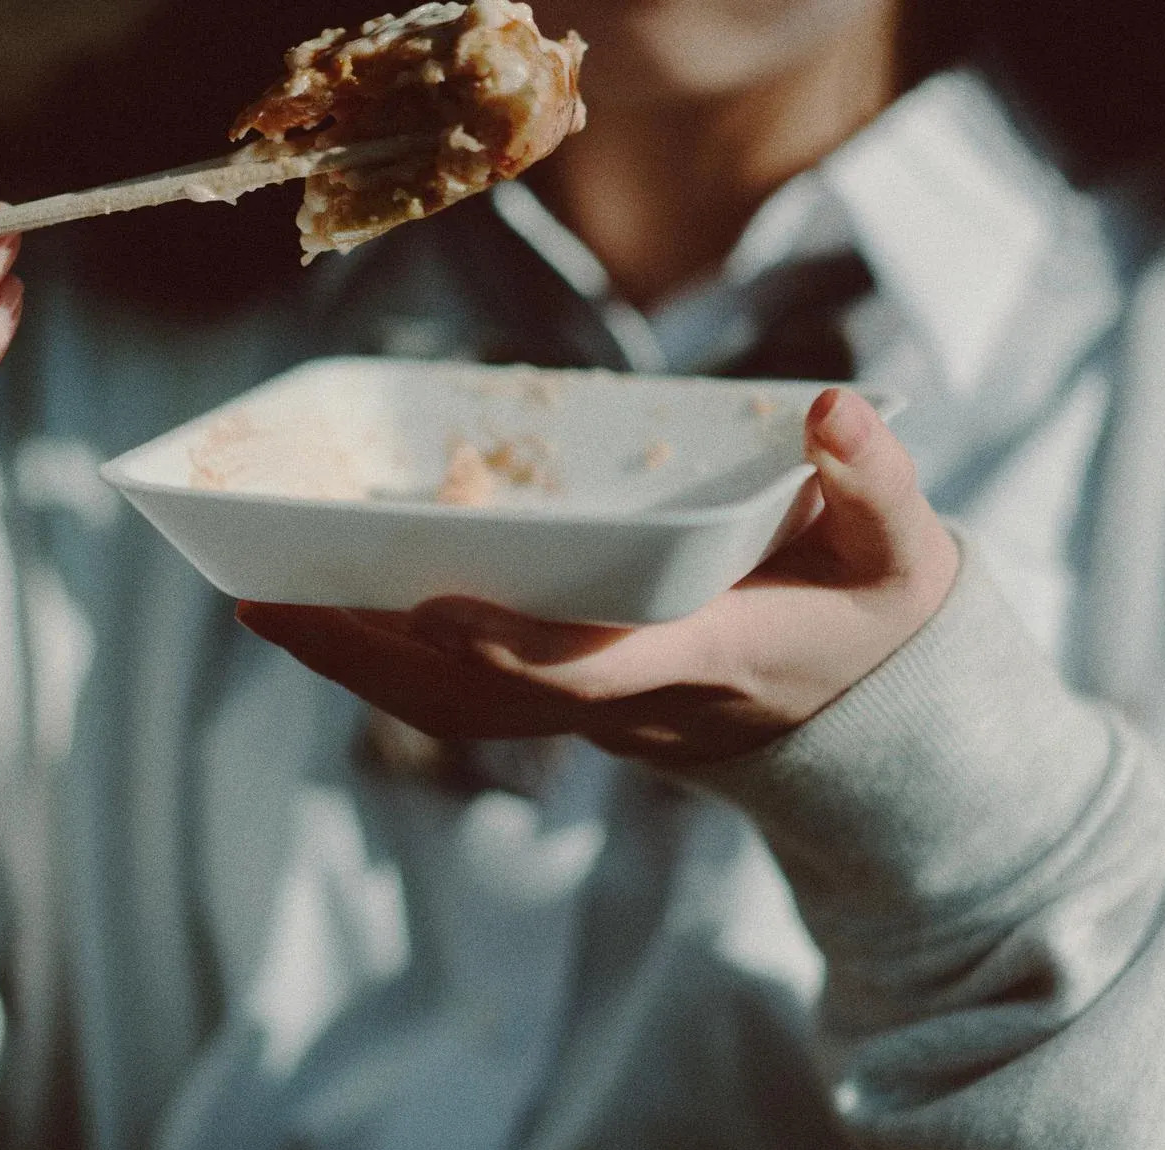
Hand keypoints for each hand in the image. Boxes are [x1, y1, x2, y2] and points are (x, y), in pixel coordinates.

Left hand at [237, 389, 959, 765]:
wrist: (860, 723)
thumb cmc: (872, 622)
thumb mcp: (901, 558)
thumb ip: (876, 487)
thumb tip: (829, 410)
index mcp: (700, 664)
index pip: (589, 670)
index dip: (511, 647)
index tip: (432, 605)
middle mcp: (628, 704)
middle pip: (480, 701)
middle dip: (373, 661)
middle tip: (267, 605)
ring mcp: (590, 717)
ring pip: (456, 710)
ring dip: (357, 666)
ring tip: (264, 607)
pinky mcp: (568, 706)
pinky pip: (463, 700)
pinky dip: (388, 666)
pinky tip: (329, 617)